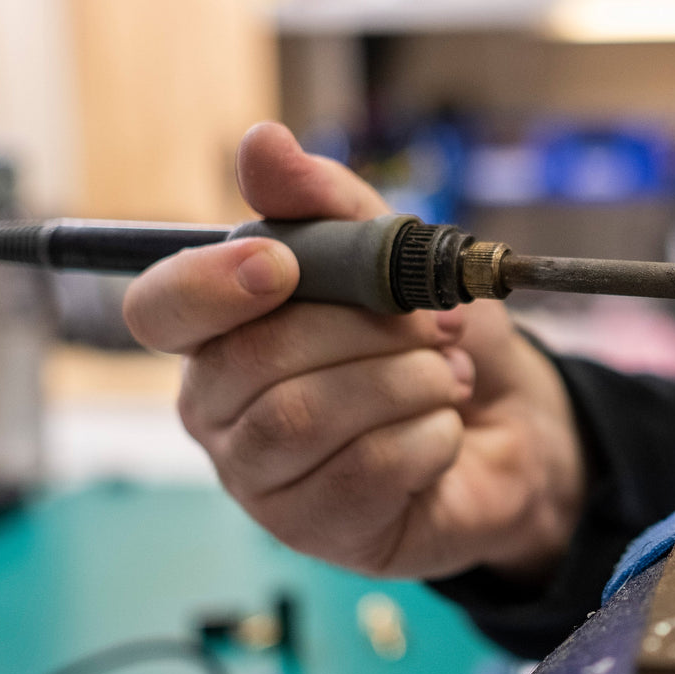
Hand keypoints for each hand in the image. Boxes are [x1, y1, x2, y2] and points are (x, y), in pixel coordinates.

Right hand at [123, 123, 583, 580]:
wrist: (514, 428)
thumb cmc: (434, 339)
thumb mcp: (395, 256)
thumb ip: (326, 204)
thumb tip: (261, 142)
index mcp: (222, 334)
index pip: (160, 310)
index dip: (209, 285)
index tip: (280, 265)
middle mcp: (222, 412)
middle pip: (250, 362)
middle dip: (362, 332)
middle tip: (426, 327)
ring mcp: (263, 481)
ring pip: (303, 419)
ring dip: (402, 381)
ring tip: (445, 375)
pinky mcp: (318, 531)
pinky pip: (364, 473)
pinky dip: (428, 436)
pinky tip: (444, 430)